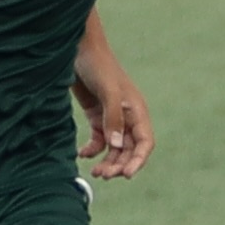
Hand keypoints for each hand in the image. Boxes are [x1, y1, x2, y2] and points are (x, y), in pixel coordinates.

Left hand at [74, 58, 153, 179]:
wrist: (79, 49)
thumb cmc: (98, 66)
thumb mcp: (108, 91)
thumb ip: (113, 118)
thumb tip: (116, 146)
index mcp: (137, 111)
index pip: (144, 143)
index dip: (138, 160)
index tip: (127, 174)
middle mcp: (127, 117)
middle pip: (129, 150)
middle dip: (119, 165)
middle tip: (103, 175)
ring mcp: (111, 118)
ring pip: (114, 148)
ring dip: (107, 162)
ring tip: (95, 172)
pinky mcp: (96, 116)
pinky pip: (98, 141)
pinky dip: (92, 150)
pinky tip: (82, 154)